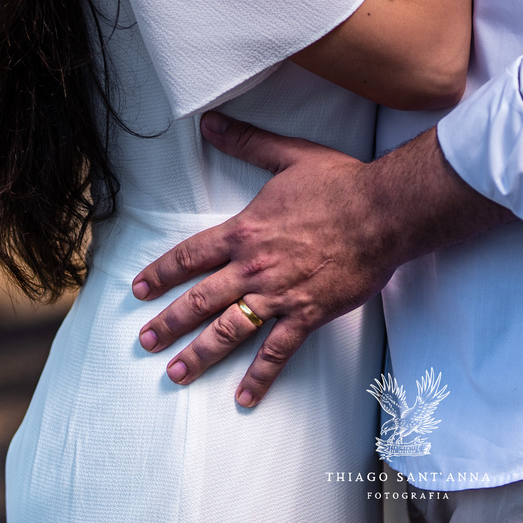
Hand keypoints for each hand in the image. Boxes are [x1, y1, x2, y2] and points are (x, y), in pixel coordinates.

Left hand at [133, 116, 396, 402]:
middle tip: (145, 341)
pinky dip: (259, 377)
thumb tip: (210, 122)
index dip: (162, 273)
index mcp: (246, 231)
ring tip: (176, 374)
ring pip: (229, 331)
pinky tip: (243, 399)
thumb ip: (247, 141)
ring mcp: (279, 295)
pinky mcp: (307, 314)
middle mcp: (254, 267)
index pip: (191, 255)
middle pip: (201, 300)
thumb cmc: (339, 183)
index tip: (139, 290)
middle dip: (169, 323)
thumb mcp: (289, 155)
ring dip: (200, 355)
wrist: (382, 212)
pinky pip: (277, 352)